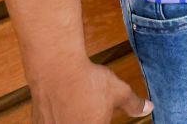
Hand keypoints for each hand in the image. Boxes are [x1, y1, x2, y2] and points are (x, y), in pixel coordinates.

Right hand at [31, 60, 150, 123]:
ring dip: (70, 118)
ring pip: (65, 123)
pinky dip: (56, 118)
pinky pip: (50, 123)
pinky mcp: (37, 123)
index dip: (101, 118)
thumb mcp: (118, 91)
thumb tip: (148, 108)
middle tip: (87, 107)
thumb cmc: (88, 81)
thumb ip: (133, 104)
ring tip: (75, 104)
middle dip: (86, 118)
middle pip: (82, 123)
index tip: (100, 114)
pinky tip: (60, 107)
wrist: (57, 69)